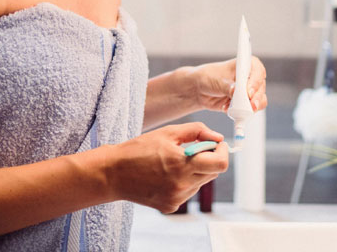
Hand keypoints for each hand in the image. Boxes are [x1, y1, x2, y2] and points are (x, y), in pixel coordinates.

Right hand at [108, 123, 228, 212]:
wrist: (114, 173)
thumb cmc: (139, 149)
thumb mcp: (167, 132)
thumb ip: (196, 131)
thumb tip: (217, 137)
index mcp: (181, 163)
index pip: (220, 164)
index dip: (222, 151)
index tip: (216, 144)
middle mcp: (181, 184)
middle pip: (213, 173)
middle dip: (208, 159)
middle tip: (193, 149)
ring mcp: (176, 198)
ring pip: (201, 182)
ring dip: (196, 171)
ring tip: (174, 162)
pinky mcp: (171, 206)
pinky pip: (188, 192)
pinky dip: (184, 182)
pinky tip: (166, 175)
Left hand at [190, 56, 267, 113]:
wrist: (201, 89)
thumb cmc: (209, 78)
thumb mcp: (217, 81)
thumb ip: (228, 87)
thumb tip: (236, 92)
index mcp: (246, 64)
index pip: (258, 71)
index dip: (255, 82)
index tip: (248, 92)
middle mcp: (251, 77)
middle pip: (261, 88)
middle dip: (255, 98)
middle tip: (249, 106)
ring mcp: (249, 91)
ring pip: (260, 100)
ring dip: (249, 107)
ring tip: (234, 108)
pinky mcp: (246, 102)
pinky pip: (250, 110)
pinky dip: (241, 112)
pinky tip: (227, 109)